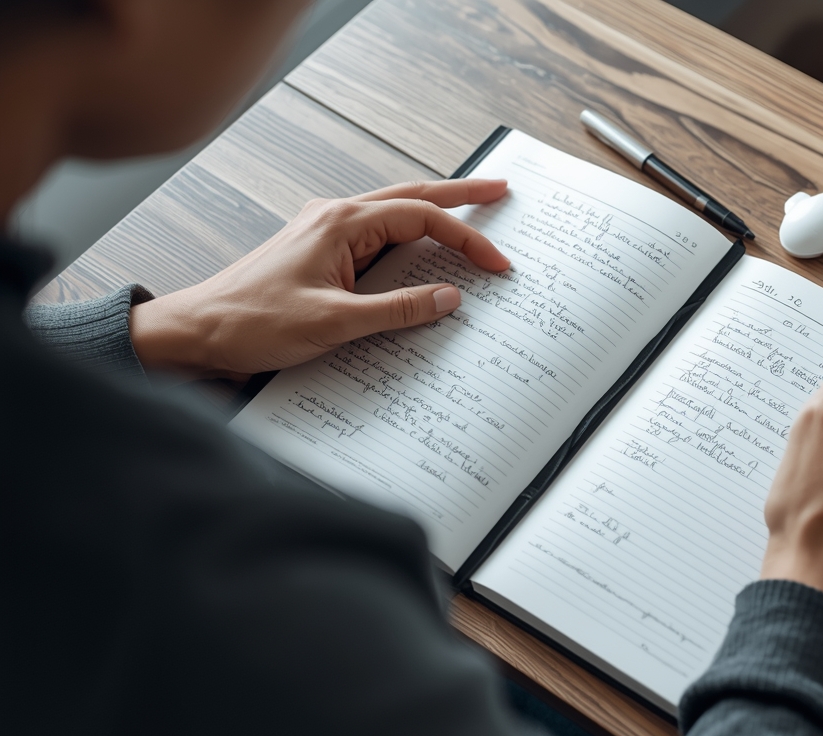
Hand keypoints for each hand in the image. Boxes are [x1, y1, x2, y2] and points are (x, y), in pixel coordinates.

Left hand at [127, 179, 510, 379]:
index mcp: (340, 222)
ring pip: (394, 214)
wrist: (197, 333)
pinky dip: (408, 240)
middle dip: (460, 195)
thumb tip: (448, 298)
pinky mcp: (320, 255)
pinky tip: (421, 251)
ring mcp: (325, 234)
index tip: (494, 262)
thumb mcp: (334, 322)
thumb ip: (397, 309)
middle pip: (412, 197)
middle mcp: (334, 218)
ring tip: (471, 211)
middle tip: (500, 192)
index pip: (421, 218)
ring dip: (434, 213)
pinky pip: (376, 239)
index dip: (464, 238)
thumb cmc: (251, 322)